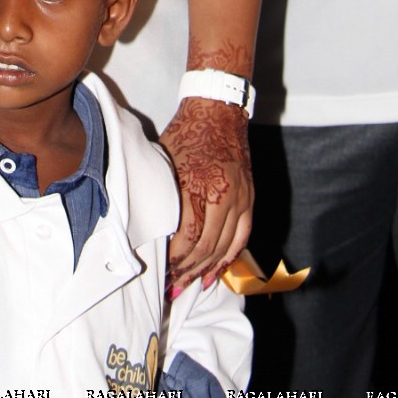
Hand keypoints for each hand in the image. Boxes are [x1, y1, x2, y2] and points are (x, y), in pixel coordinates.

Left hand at [160, 99, 251, 289]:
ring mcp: (241, 197)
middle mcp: (224, 194)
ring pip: (225, 246)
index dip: (175, 258)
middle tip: (171, 285)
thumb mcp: (165, 161)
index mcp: (199, 184)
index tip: (161, 269)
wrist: (218, 111)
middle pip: (207, 246)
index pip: (189, 236)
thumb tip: (148, 229)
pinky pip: (242, 237)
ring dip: (206, 269)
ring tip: (188, 285)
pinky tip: (215, 273)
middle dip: (187, 270)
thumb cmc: (185, 134)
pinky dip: (229, 258)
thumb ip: (163, 195)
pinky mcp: (249, 198)